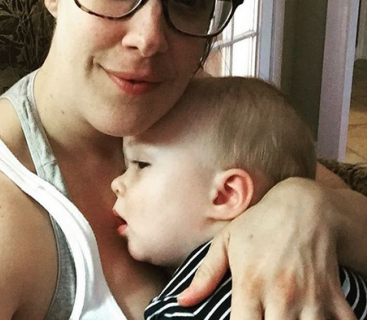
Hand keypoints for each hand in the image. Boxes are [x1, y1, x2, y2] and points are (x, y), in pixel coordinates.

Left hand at [177, 178, 355, 318]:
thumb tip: (181, 300)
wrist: (304, 206)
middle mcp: (279, 294)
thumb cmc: (260, 224)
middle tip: (264, 318)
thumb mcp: (227, 242)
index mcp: (250, 283)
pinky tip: (317, 319)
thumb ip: (205, 274)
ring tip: (285, 319)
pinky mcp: (334, 296)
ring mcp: (309, 297)